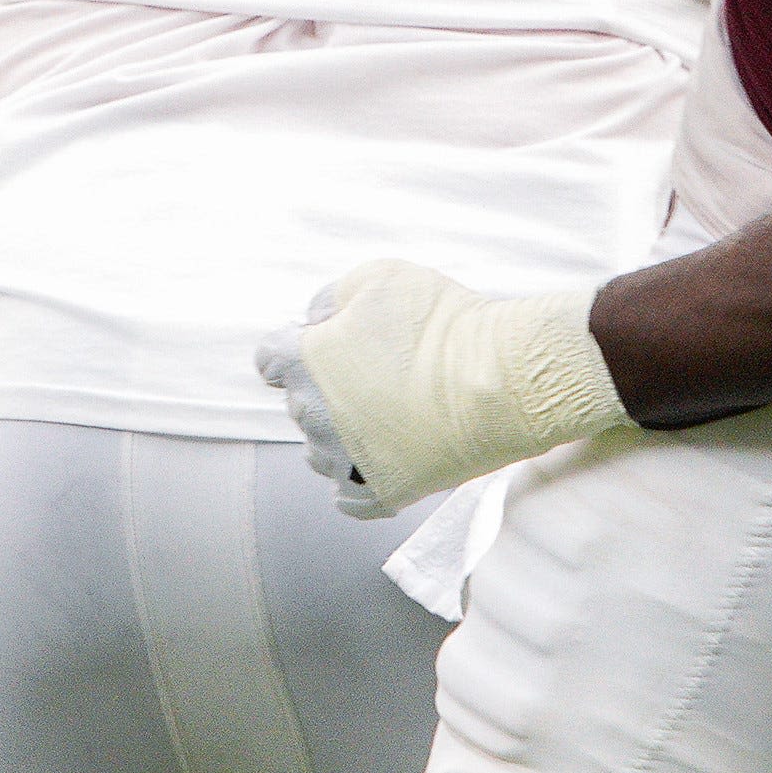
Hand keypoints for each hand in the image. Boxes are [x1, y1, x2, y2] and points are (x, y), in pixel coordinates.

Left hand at [258, 259, 630, 517]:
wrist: (502, 382)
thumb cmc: (442, 323)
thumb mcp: (377, 277)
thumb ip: (330, 297)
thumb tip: (315, 320)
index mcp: (302, 364)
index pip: (269, 359)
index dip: (298, 347)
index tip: (327, 345)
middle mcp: (312, 418)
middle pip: (301, 403)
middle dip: (328, 388)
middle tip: (378, 371)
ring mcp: (345, 463)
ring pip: (322, 450)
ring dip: (343, 433)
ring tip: (390, 413)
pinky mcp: (380, 495)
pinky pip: (348, 495)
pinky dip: (361, 476)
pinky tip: (385, 457)